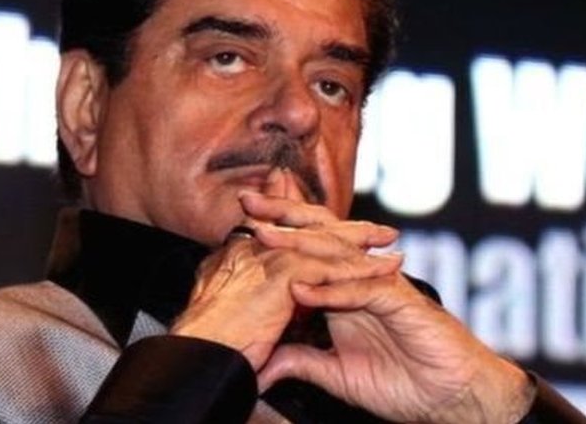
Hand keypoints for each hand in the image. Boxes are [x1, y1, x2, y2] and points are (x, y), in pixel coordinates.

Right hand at [169, 168, 401, 370]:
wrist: (196, 358)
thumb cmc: (206, 345)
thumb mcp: (232, 319)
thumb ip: (253, 313)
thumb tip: (263, 319)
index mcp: (241, 256)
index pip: (286, 234)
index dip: (316, 231)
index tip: (340, 232)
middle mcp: (255, 249)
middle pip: (309, 229)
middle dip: (346, 229)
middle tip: (377, 229)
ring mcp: (270, 258)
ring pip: (324, 243)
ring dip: (360, 244)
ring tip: (389, 244)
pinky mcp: (285, 275)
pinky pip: (331, 268)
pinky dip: (359, 270)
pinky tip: (380, 272)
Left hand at [245, 173, 534, 423]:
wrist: (450, 396)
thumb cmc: (404, 382)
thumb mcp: (338, 374)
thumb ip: (302, 361)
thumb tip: (261, 365)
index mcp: (347, 288)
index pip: (309, 249)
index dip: (277, 232)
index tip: (239, 223)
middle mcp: (363, 278)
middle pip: (322, 235)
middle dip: (283, 216)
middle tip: (247, 202)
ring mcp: (383, 286)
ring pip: (338, 256)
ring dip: (300, 246)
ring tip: (265, 237)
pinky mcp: (401, 302)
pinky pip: (362, 291)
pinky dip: (332, 292)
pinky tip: (303, 290)